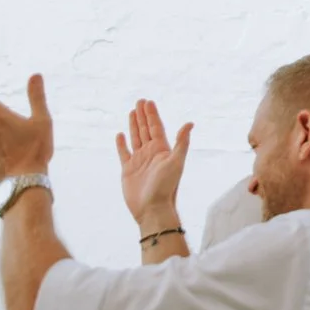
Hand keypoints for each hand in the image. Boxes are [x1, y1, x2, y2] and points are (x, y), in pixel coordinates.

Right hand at [116, 99, 191, 227]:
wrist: (152, 208)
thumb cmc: (166, 187)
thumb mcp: (176, 162)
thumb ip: (181, 142)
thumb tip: (190, 123)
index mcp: (162, 150)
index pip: (156, 127)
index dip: (152, 115)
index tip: (148, 102)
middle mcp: (151, 153)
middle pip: (145, 130)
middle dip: (142, 116)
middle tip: (140, 101)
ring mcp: (139, 161)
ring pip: (135, 138)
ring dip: (133, 125)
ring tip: (131, 112)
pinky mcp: (127, 170)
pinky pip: (123, 153)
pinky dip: (121, 144)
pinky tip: (119, 135)